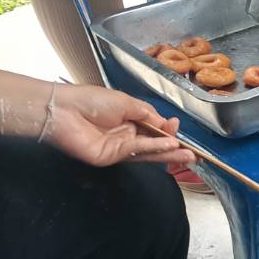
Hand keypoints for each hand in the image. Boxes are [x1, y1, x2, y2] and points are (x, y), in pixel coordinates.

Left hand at [43, 85, 195, 167]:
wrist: (64, 111)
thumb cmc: (92, 100)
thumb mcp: (126, 102)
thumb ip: (147, 115)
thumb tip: (166, 124)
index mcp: (128, 118)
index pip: (153, 127)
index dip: (166, 129)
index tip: (176, 125)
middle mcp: (126, 134)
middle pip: (154, 143)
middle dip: (174, 147)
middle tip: (193, 153)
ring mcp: (119, 147)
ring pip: (149, 152)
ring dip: (169, 153)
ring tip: (189, 156)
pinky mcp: (112, 157)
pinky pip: (137, 152)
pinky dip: (154, 149)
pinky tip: (170, 146)